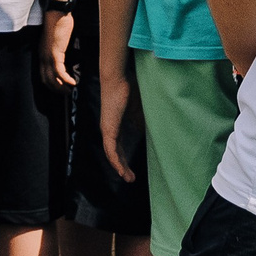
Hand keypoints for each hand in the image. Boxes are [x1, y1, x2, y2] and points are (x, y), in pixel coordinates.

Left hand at [39, 10, 74, 87]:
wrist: (56, 13)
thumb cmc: (58, 23)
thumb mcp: (57, 40)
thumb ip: (58, 49)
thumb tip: (65, 57)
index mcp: (42, 54)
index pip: (43, 75)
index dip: (51, 84)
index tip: (61, 88)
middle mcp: (42, 57)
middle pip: (46, 80)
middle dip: (57, 89)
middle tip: (67, 92)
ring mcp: (47, 56)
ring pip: (52, 79)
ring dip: (62, 87)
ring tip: (71, 90)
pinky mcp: (54, 54)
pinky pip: (59, 72)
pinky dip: (66, 79)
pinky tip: (73, 82)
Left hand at [100, 67, 135, 182]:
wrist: (118, 78)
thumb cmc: (128, 89)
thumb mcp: (138, 110)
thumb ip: (140, 122)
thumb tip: (147, 134)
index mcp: (115, 124)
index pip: (119, 146)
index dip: (125, 158)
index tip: (132, 167)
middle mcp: (109, 129)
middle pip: (115, 152)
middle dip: (123, 166)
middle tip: (132, 178)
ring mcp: (107, 129)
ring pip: (112, 154)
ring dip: (120, 167)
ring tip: (129, 178)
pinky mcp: (108, 129)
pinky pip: (111, 149)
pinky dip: (116, 161)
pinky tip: (121, 170)